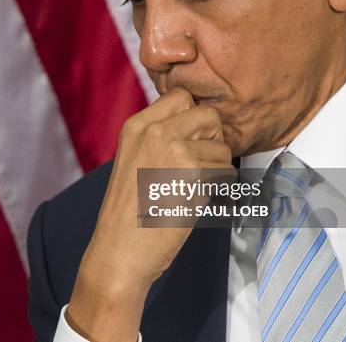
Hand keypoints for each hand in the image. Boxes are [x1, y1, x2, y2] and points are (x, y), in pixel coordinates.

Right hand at [66, 88, 233, 341]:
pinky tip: (196, 200)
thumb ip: (159, 139)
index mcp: (136, 126)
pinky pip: (226, 169)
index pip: (180, 97)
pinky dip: (219, 186)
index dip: (193, 117)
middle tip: (199, 165)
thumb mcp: (132, 161)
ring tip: (194, 188)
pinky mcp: (192, 170)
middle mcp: (154, 130)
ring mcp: (173, 148)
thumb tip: (199, 128)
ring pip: (221, 144)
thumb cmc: (128, 213)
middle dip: (211, 138)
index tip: (191, 139)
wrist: (120, 249)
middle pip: (207, 114)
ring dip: (217, 166)